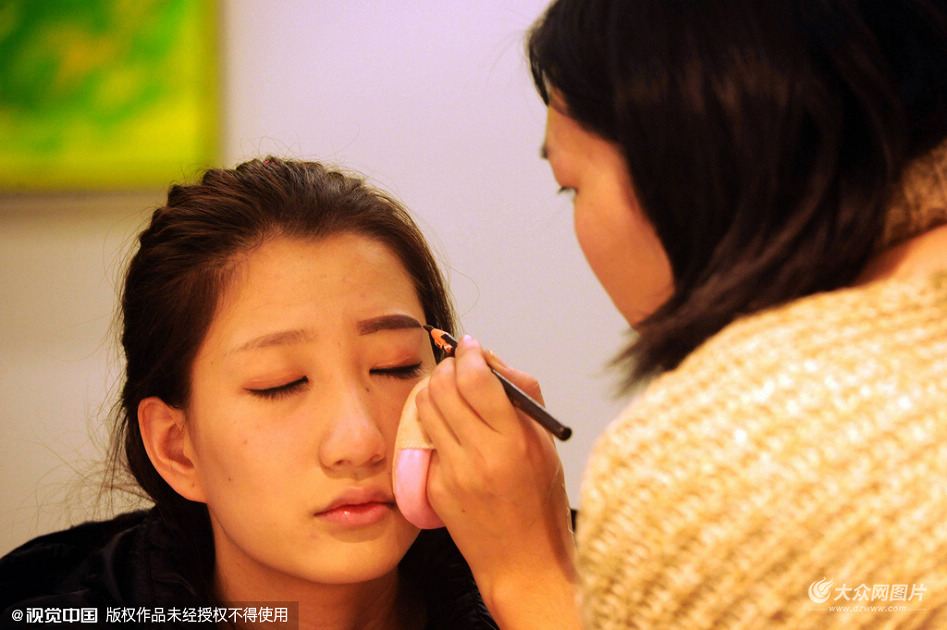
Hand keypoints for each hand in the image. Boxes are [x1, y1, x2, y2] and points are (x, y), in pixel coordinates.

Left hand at [416, 335, 579, 629]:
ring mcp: (452, 473)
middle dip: (448, 367)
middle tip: (458, 366)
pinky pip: (425, 439)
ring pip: (426, 408)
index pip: (476, 379)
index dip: (469, 354)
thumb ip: (522, 399)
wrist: (522, 563)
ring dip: (436, 391)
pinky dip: (435, 425)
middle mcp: (479, 456)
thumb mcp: (546, 446)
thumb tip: (490, 360)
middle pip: (443, 388)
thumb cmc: (541, 503)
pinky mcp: (433, 487)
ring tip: (451, 394)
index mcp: (513, 443)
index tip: (470, 346)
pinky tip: (450, 432)